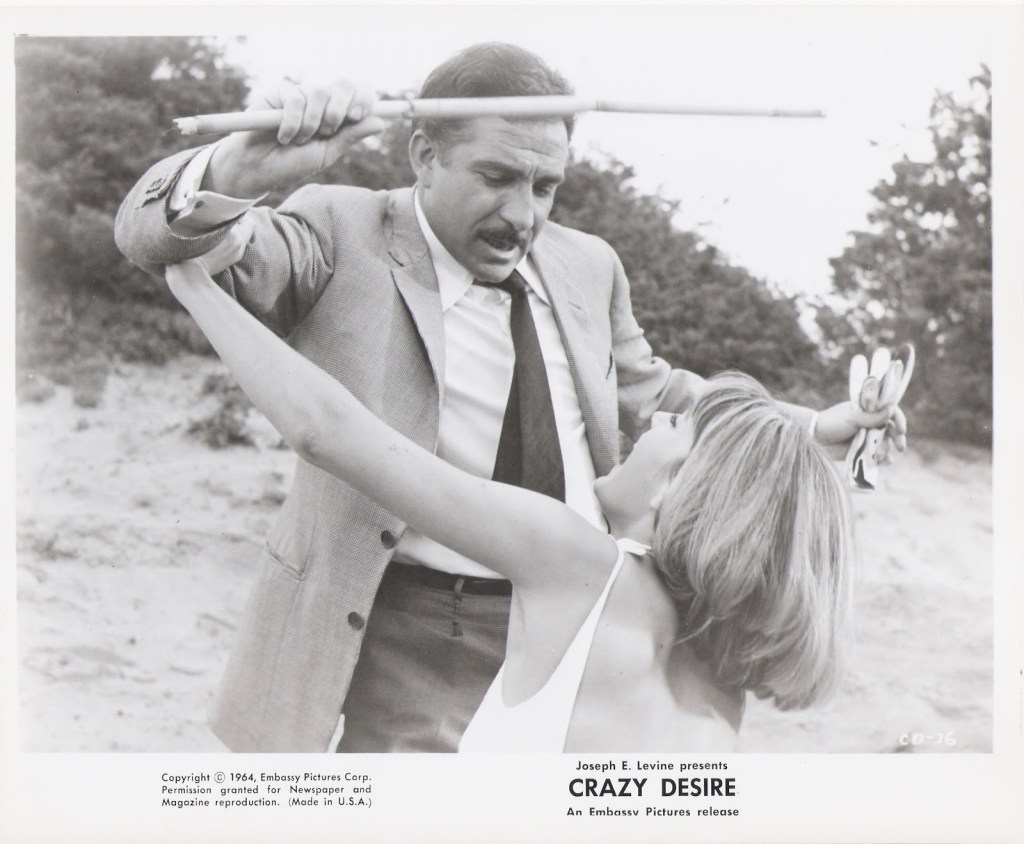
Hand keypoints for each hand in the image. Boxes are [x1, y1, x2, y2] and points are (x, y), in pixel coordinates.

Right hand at [203, 78, 385, 196]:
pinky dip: (292, 123)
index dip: (362, 99)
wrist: (259, 169)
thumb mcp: (326, 153)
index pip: (358, 93)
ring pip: (318, 92)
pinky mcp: (279, 92)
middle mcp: (321, 101)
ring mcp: (300, 93)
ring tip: (298, 141)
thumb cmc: (292, 164)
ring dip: (311, 123)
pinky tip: (283, 137)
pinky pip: (295, 98)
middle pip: (343, 83)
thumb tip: (380, 123)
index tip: (356, 115)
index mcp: (337, 114)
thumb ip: (349, 136)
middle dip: (339, 107)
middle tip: (327, 130)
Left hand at [815, 395, 907, 454]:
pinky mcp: (862, 451)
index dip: (898, 419)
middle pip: (891, 429)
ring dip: (886, 449)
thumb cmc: (831, 423)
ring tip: (880, 455)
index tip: (902, 429)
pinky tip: (885, 462)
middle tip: (901, 446)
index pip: (889, 411)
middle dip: (898, 438)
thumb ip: (870, 416)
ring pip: (885, 444)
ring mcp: (867, 438)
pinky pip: (877, 456)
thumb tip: (891, 409)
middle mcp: (870, 423)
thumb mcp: (851, 417)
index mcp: (868, 410)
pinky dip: (883, 459)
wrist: (814, 440)